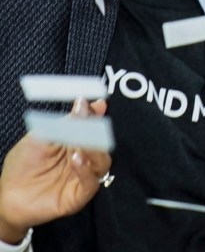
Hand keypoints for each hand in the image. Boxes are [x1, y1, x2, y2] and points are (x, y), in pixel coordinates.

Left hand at [0, 99, 112, 240]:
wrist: (8, 195)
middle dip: (97, 131)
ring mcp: (83, 176)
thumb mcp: (40, 138)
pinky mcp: (79, 194)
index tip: (98, 104)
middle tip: (90, 121)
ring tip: (79, 145)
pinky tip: (76, 160)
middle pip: (101, 142)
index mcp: (74, 141)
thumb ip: (64, 123)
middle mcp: (83, 157)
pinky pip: (92, 182)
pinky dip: (87, 170)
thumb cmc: (21, 166)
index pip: (92, 125)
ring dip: (94, 150)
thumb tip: (83, 103)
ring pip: (102, 161)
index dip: (95, 115)